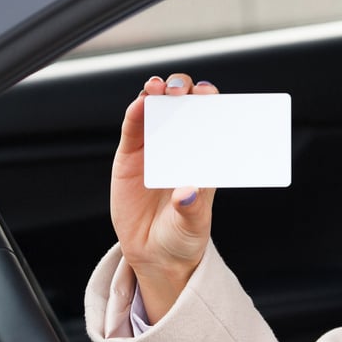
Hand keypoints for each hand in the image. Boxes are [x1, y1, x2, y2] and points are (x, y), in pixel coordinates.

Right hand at [110, 73, 218, 321]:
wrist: (154, 254)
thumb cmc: (183, 235)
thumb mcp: (192, 223)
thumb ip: (191, 208)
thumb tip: (188, 192)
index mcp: (204, 156)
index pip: (211, 119)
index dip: (210, 102)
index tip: (209, 94)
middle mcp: (181, 145)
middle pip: (184, 106)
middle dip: (184, 90)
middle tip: (183, 90)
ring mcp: (155, 148)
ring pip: (157, 109)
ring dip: (158, 93)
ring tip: (159, 87)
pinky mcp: (130, 156)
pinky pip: (133, 128)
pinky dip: (136, 112)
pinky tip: (140, 103)